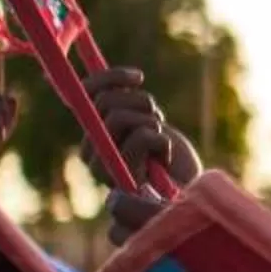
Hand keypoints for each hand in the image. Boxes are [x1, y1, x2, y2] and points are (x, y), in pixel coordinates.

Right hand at [83, 66, 200, 239]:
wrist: (184, 195)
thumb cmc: (168, 158)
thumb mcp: (149, 124)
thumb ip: (131, 106)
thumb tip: (129, 77)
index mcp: (91, 134)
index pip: (85, 95)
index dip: (107, 79)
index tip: (139, 76)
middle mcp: (89, 151)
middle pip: (106, 102)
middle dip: (139, 102)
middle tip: (156, 117)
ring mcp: (101, 166)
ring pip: (121, 117)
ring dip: (151, 123)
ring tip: (159, 142)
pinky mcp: (117, 178)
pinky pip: (139, 137)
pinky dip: (160, 142)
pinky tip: (163, 159)